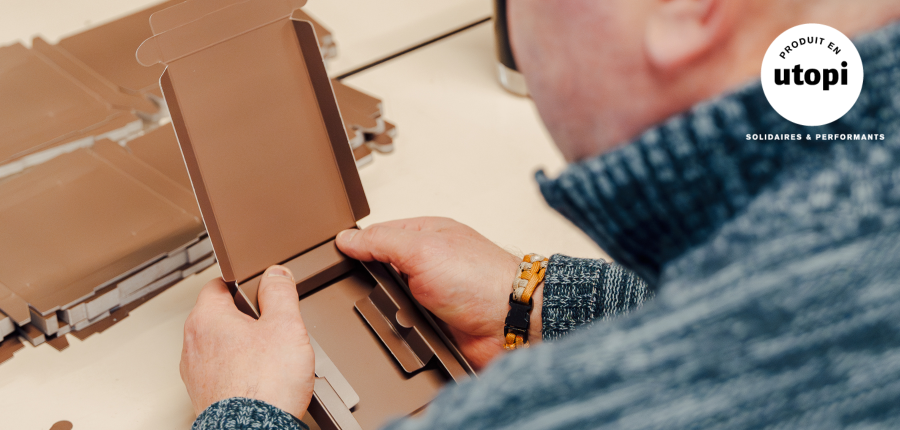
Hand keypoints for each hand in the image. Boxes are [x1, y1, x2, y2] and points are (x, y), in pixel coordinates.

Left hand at [180, 266, 314, 417]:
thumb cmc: (264, 385)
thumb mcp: (285, 325)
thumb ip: (280, 293)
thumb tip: (277, 275)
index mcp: (207, 318)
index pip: (219, 284)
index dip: (244, 283)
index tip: (260, 289)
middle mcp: (193, 344)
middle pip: (221, 316)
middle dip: (246, 319)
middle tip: (273, 327)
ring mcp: (195, 372)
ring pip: (221, 346)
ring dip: (242, 347)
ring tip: (270, 358)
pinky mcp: (204, 395)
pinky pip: (222, 372)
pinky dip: (239, 372)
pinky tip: (261, 379)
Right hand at [336, 217, 542, 369]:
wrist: (511, 324)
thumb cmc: (482, 279)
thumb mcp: (422, 248)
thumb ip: (382, 241)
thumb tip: (348, 238)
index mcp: (426, 234)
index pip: (378, 234)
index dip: (356, 245)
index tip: (335, 258)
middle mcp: (427, 263)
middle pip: (380, 271)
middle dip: (371, 283)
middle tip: (365, 288)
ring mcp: (430, 294)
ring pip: (387, 303)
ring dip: (387, 310)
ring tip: (394, 311)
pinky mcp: (433, 324)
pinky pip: (401, 329)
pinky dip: (400, 332)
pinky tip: (403, 330)